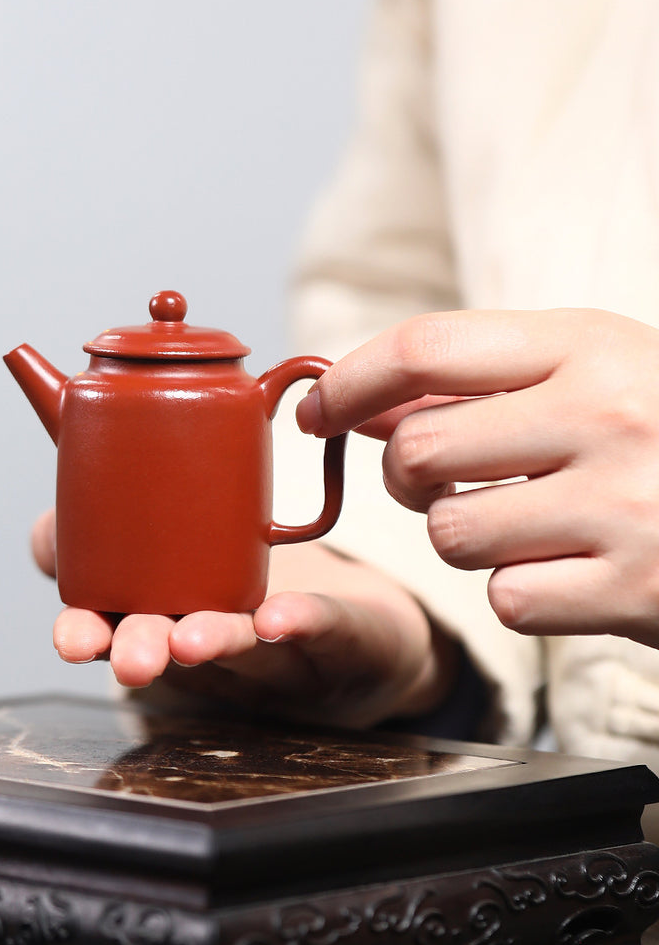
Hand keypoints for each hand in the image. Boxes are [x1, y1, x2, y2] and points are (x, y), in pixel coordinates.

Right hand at [29, 509, 457, 727]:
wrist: (360, 640)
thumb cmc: (251, 587)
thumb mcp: (177, 536)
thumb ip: (118, 486)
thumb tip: (55, 411)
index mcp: (161, 604)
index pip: (111, 615)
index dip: (84, 626)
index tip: (71, 636)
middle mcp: (207, 629)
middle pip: (165, 645)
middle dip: (139, 649)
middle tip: (130, 658)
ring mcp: (276, 638)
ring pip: (238, 644)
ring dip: (211, 641)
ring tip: (191, 640)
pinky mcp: (337, 632)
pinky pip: (322, 627)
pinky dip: (302, 621)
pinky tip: (285, 618)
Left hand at [297, 308, 658, 646]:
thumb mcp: (595, 369)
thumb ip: (483, 380)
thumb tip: (355, 402)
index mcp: (590, 345)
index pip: (426, 348)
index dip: (350, 380)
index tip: (318, 408)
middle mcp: (606, 414)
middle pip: (417, 449)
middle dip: (403, 474)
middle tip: (435, 479)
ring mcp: (624, 504)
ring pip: (450, 532)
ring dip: (462, 537)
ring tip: (521, 523)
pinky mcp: (637, 589)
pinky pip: (507, 600)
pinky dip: (521, 594)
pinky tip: (571, 569)